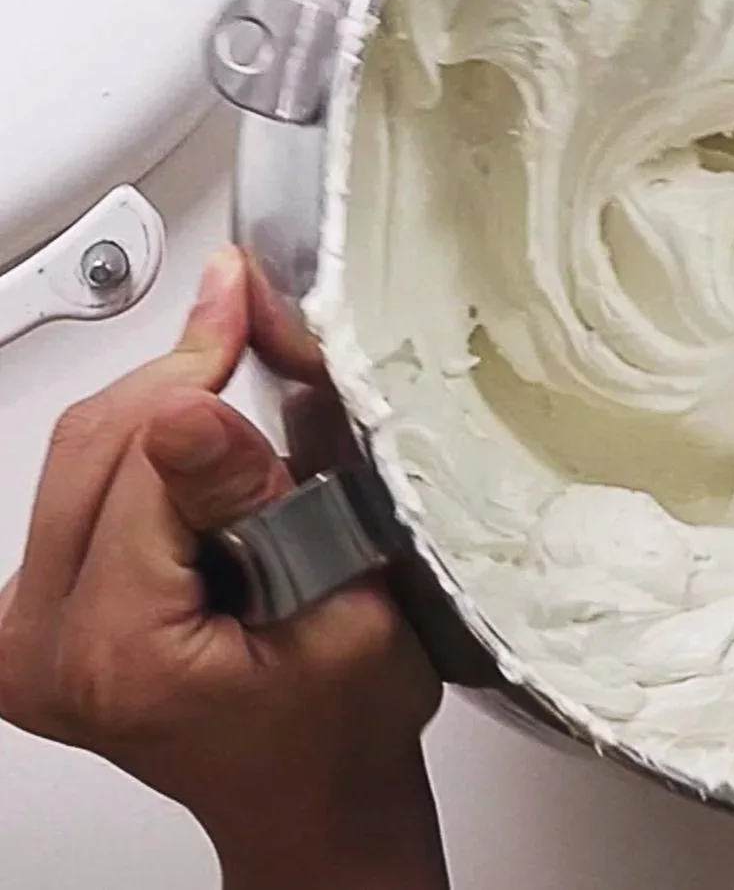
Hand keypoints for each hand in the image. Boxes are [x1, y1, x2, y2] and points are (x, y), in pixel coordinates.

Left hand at [0, 247, 447, 889]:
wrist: (309, 793)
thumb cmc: (339, 728)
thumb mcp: (348, 611)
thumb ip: (264, 507)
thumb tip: (193, 414)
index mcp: (114, 652)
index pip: (148, 462)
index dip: (212, 378)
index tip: (249, 293)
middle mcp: (40, 645)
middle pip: (95, 443)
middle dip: (184, 373)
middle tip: (255, 314)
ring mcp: (24, 631)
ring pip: (80, 451)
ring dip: (164, 404)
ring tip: (242, 378)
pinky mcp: (32, 610)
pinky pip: (77, 483)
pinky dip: (146, 442)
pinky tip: (205, 441)